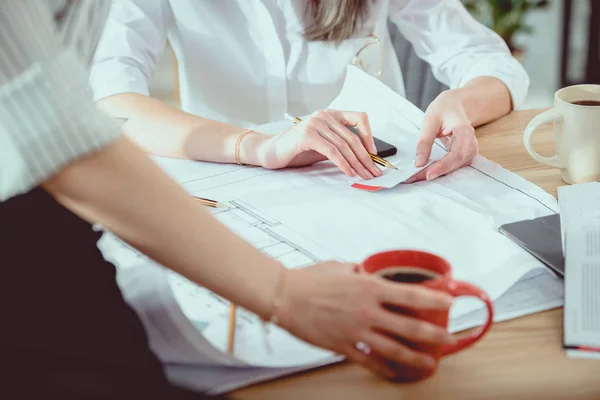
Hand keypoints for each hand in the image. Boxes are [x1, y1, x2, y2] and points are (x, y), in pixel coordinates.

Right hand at [255, 109, 382, 179]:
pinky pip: (332, 151)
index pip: (360, 118)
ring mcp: (315, 123)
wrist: (270, 152)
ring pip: (344, 145)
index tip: (374, 154)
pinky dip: (343, 163)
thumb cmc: (296, 150)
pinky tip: (349, 172)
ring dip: (357, 163)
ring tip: (363, 176)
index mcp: (330, 114)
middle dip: (366, 157)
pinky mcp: (307, 135)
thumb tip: (364, 158)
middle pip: (353, 137)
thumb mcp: (323, 145)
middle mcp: (324, 115)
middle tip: (373, 172)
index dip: (370, 136)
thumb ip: (340, 146)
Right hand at [277, 262, 454, 378]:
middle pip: (410, 327)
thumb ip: (362, 272)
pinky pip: (368, 360)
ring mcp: (356, 331)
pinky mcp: (343, 346)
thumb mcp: (342, 267)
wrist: (285, 296)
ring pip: (394, 349)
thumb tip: (371, 273)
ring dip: (415, 357)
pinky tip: (392, 371)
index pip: (411, 294)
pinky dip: (383, 367)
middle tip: (448, 339)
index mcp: (369, 287)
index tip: (449, 302)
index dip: (434, 299)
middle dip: (434, 335)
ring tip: (429, 362)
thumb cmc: (310, 279)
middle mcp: (367, 311)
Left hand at [407, 90, 478, 182]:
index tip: (428, 174)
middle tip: (415, 178)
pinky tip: (426, 171)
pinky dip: (440, 170)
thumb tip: (419, 163)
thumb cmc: (443, 111)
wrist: (454, 106)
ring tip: (417, 176)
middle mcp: (471, 143)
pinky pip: (453, 166)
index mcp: (464, 131)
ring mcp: (469, 151)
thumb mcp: (430, 121)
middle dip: (436, 172)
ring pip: (455, 167)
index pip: (457, 153)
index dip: (443, 166)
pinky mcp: (464, 156)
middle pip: (456, 163)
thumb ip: (424, 141)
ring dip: (437, 173)